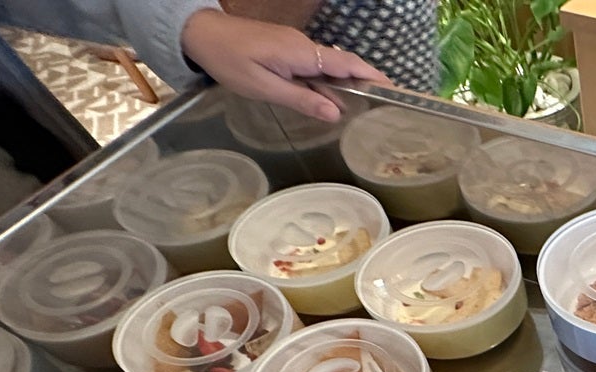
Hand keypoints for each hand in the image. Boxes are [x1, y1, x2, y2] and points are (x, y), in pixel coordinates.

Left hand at [180, 10, 392, 122]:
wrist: (202, 33)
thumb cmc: (230, 62)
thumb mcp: (265, 88)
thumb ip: (302, 100)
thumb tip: (335, 113)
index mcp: (302, 54)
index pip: (347, 65)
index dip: (372, 77)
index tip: (393, 90)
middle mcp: (304, 46)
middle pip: (343, 64)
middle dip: (365, 81)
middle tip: (384, 102)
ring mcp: (296, 45)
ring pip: (328, 66)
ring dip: (344, 84)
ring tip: (362, 107)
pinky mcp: (286, 47)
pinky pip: (314, 64)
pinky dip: (326, 81)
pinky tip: (328, 98)